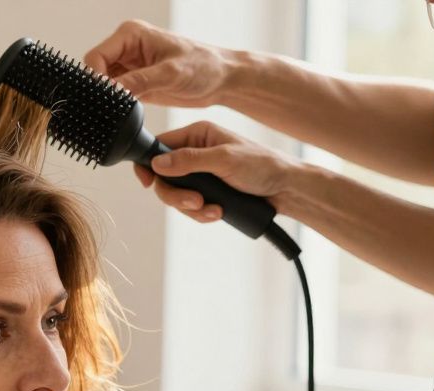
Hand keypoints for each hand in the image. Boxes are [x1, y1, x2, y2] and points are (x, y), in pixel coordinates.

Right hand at [83, 20, 237, 107]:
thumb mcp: (171, 74)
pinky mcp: (134, 83)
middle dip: (100, 91)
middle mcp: (127, 48)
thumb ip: (138, 81)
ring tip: (120, 110)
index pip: (95, 57)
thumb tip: (111, 92)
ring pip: (102, 86)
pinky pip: (113, 95)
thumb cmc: (204, 66)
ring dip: (107, 99)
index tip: (104, 98)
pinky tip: (123, 113)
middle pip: (95, 71)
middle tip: (112, 107)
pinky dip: (114, 105)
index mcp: (132, 35)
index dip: (95, 79)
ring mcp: (129, 66)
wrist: (221, 80)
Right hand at [136, 121, 299, 223]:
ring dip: (191, 208)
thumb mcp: (224, 160)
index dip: (149, 166)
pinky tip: (217, 212)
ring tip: (213, 210)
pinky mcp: (205, 191)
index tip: (149, 183)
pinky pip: (189, 206)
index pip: (158, 146)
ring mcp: (199, 174)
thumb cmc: (262, 166)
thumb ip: (189, 161)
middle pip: (163, 177)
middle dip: (176, 194)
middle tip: (194, 202)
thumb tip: (157, 164)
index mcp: (197, 135)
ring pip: (175, 195)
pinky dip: (200, 213)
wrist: (285, 190)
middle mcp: (194, 152)